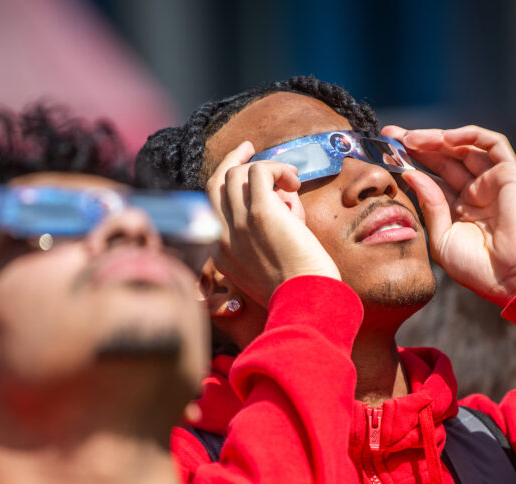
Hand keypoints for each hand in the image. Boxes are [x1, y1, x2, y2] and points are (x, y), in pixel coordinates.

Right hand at [205, 141, 339, 307]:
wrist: (304, 302)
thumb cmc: (297, 287)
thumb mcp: (269, 260)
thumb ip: (270, 227)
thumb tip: (283, 195)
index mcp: (219, 252)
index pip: (211, 205)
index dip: (226, 183)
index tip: (242, 169)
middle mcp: (221, 236)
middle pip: (216, 183)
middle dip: (232, 160)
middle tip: (250, 148)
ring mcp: (238, 223)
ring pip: (237, 173)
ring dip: (265, 167)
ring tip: (290, 180)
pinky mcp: (261, 213)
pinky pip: (261, 171)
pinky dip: (278, 168)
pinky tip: (294, 182)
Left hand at [382, 125, 515, 305]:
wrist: (511, 278)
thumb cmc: (476, 267)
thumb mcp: (440, 237)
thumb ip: (428, 205)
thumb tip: (411, 175)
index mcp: (457, 207)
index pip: (431, 176)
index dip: (410, 163)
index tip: (385, 153)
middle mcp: (475, 190)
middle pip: (444, 158)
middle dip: (418, 144)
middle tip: (391, 135)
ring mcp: (493, 181)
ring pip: (464, 147)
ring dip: (437, 138)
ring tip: (411, 138)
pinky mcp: (511, 174)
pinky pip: (493, 144)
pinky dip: (470, 135)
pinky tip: (445, 138)